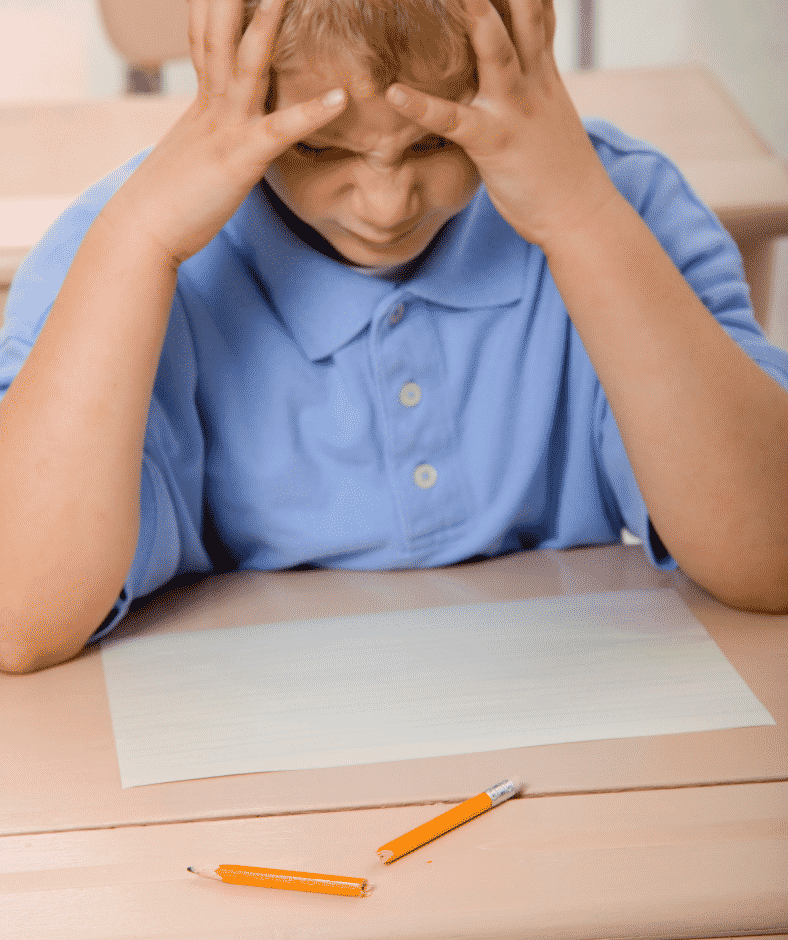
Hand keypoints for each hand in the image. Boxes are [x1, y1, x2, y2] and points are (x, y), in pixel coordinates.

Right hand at [101, 0, 346, 266]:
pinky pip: (280, 131)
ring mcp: (225, 128)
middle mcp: (211, 104)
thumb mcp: (190, 153)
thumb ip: (207, 132)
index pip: (207, 37)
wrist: (142, 231)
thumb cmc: (166, 200)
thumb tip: (215, 129)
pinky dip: (310, 114)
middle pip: (222, 33)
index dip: (216, 3)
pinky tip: (339, 97)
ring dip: (267, 25)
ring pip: (248, 65)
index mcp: (200, 102)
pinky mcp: (240, 160)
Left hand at [385, 0, 618, 250]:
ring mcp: (514, 109)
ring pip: (494, 50)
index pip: (535, 8)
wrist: (579, 214)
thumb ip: (530, 82)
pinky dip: (424, 106)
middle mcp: (532, 79)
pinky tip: (395, 92)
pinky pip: (454, 120)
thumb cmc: (558, 170)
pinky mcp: (495, 144)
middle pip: (518, 11)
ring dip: (472, 14)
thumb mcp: (548, 114)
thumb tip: (514, 66)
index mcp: (542, 70)